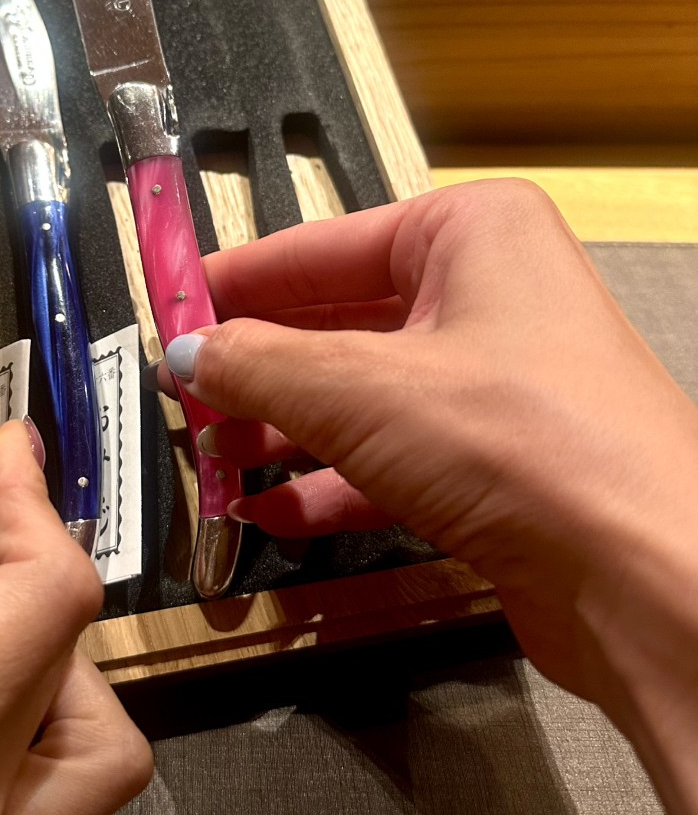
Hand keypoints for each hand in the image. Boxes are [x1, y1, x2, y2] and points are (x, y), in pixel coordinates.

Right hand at [160, 180, 697, 716]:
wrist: (647, 581)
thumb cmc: (523, 443)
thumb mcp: (360, 388)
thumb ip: (257, 364)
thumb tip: (184, 352)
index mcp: (471, 233)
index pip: (322, 244)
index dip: (237, 280)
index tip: (167, 307)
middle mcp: (490, 295)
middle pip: (339, 321)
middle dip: (256, 367)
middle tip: (180, 395)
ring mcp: (498, 385)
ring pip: (361, 396)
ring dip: (282, 432)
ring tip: (211, 460)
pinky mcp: (499, 467)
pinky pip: (391, 460)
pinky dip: (330, 484)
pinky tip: (272, 515)